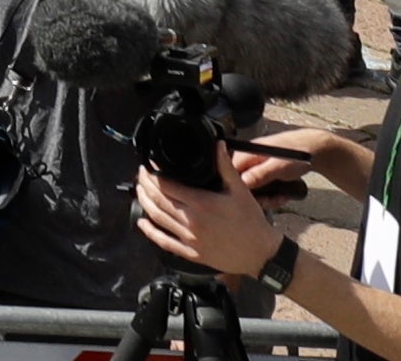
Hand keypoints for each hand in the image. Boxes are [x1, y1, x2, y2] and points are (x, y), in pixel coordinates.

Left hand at [136, 164, 287, 280]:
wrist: (260, 254)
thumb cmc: (251, 222)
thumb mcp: (240, 190)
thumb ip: (225, 166)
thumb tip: (217, 145)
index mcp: (202, 204)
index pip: (168, 186)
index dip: (154, 175)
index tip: (149, 165)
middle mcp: (191, 222)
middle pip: (159, 201)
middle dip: (146, 185)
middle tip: (141, 174)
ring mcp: (190, 239)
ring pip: (158, 219)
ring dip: (145, 203)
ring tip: (139, 191)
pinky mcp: (191, 254)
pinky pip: (165, 243)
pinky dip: (150, 232)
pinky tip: (143, 223)